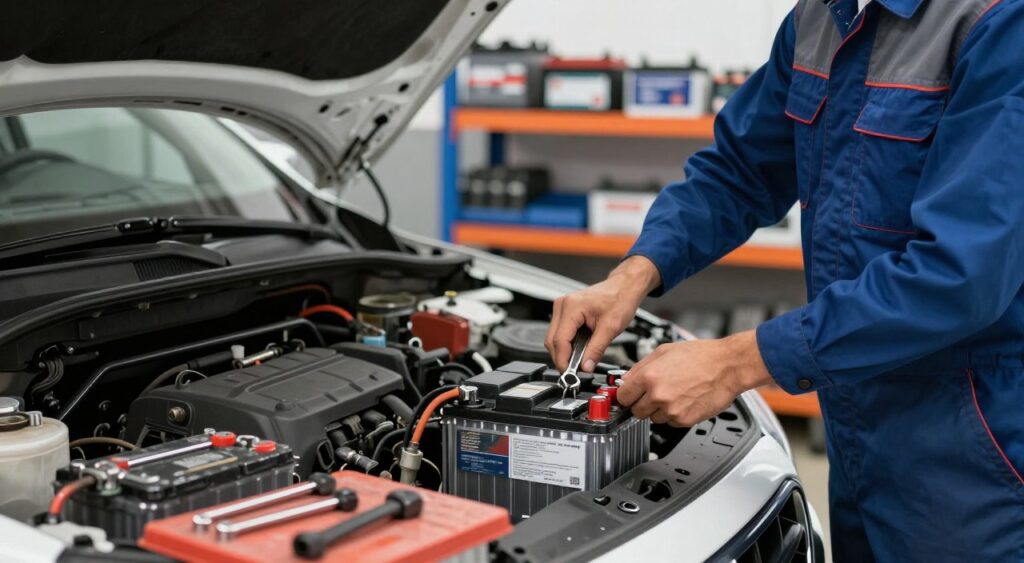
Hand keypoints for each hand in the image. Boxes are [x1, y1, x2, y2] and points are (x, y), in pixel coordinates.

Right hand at [546, 256, 660, 371]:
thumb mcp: (611, 328)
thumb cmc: (620, 299)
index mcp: (572, 307)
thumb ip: (597, 349)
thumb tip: (586, 367)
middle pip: (552, 341)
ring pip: (553, 338)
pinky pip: (559, 332)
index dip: (563, 361)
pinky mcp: (565, 311)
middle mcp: (562, 305)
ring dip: (564, 352)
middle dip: (562, 358)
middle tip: (575, 372)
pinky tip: (579, 349)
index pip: (559, 341)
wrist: (624, 287)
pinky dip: (567, 344)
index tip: (570, 374)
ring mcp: (562, 307)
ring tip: (580, 360)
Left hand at [617, 331, 772, 426]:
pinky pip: (670, 423)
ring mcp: (671, 410)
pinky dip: (674, 415)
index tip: (630, 395)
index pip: (622, 396)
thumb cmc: (700, 356)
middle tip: (654, 394)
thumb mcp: (664, 351)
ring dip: (659, 410)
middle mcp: (658, 395)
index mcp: (648, 376)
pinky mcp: (684, 420)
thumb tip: (626, 379)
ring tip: (674, 393)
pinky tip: (684, 400)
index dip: (627, 395)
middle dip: (642, 404)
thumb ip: (640, 366)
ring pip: (653, 419)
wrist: (727, 366)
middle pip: (635, 412)